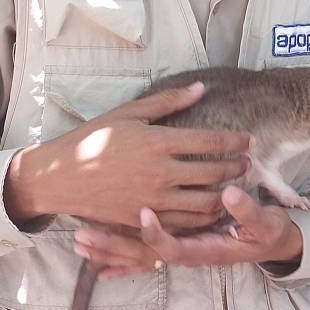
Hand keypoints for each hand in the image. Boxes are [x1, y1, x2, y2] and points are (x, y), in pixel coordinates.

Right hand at [5, 82, 249, 229]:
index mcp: (158, 142)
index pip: (210, 142)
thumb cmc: (93, 138)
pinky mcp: (145, 219)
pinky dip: (203, 217)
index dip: (234, 141)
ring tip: (234, 187)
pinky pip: (184, 222)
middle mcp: (161, 172)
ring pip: (204, 202)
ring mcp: (154, 199)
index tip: (248, 140)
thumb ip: (168, 101)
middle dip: (236, 168)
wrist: (61, 176)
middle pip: (213, 173)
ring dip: (226, 195)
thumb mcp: (130, 113)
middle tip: (247, 163)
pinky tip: (211, 209)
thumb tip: (200, 88)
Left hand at [72, 186, 303, 273]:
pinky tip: (94, 269)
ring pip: (138, 258)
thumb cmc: (266, 231)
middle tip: (83, 236)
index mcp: (205, 249)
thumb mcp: (265, 222)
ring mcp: (179, 252)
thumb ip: (247, 211)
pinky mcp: (176, 247)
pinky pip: (142, 261)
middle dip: (113, 247)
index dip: (157, 233)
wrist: (269, 244)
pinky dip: (119, 265)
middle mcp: (187, 254)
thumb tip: (229, 194)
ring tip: (78, 242)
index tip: (142, 213)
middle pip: (144, 256)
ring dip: (108, 252)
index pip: (173, 246)